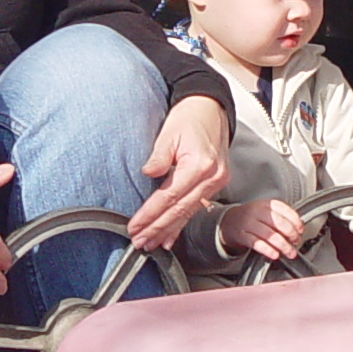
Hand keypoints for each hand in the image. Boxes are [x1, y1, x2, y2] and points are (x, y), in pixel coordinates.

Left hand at [129, 94, 229, 250]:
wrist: (211, 108)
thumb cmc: (189, 117)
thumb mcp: (169, 132)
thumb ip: (159, 156)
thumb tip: (148, 172)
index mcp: (200, 165)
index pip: (169, 196)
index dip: (150, 214)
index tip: (135, 226)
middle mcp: (212, 177)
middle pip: (180, 210)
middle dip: (157, 228)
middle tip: (140, 242)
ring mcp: (217, 182)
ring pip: (188, 213)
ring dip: (168, 230)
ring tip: (151, 243)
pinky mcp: (216, 184)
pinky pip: (196, 208)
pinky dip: (182, 224)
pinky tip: (170, 237)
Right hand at [218, 198, 307, 263]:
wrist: (229, 222)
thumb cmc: (252, 218)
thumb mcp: (265, 211)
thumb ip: (280, 217)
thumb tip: (297, 229)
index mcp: (265, 204)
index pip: (284, 210)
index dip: (295, 220)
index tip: (301, 230)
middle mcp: (256, 212)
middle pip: (278, 222)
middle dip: (290, 234)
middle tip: (296, 242)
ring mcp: (248, 223)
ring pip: (269, 235)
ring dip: (283, 245)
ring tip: (290, 252)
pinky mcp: (241, 236)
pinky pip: (257, 244)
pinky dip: (268, 250)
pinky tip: (275, 254)